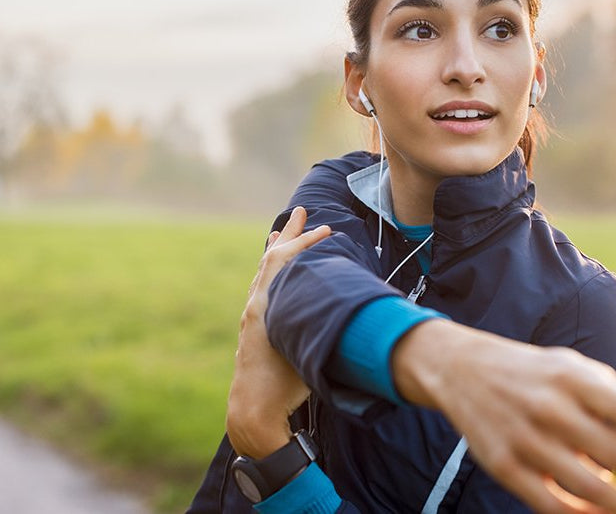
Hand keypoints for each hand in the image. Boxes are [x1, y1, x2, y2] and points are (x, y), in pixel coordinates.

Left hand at [226, 207, 329, 457]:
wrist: (251, 412)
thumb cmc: (283, 385)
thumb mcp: (307, 350)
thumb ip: (324, 325)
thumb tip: (355, 306)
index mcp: (264, 306)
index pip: (282, 260)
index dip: (305, 242)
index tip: (326, 230)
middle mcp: (255, 304)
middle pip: (270, 258)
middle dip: (289, 234)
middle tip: (300, 211)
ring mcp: (252, 315)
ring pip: (263, 272)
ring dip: (277, 249)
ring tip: (280, 232)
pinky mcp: (253, 326)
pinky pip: (262, 286)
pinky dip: (270, 270)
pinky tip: (273, 271)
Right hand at [393, 319, 615, 513]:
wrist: (458, 367)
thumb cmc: (527, 373)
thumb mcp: (570, 366)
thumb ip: (612, 395)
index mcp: (571, 377)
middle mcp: (548, 406)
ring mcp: (522, 436)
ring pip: (593, 490)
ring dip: (614, 502)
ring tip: (615, 499)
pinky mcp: (502, 464)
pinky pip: (553, 507)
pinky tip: (588, 510)